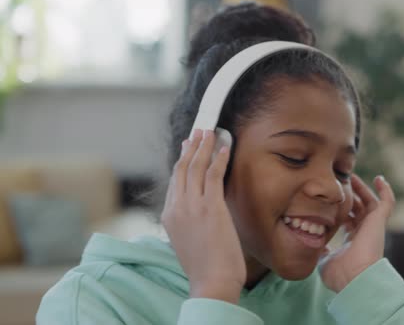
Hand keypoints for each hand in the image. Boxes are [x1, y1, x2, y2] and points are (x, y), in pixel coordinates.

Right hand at [161, 129, 245, 303]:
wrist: (211, 281)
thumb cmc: (205, 266)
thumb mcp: (188, 240)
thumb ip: (189, 221)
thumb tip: (199, 210)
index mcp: (169, 216)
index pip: (175, 182)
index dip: (182, 161)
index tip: (188, 148)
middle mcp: (177, 207)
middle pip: (182, 169)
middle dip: (191, 147)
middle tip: (198, 132)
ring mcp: (192, 206)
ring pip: (195, 167)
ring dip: (204, 147)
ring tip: (211, 133)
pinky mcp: (210, 207)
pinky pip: (213, 175)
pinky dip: (219, 159)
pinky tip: (225, 148)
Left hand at [318, 174, 394, 292]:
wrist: (355, 277)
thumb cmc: (340, 274)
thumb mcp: (324, 259)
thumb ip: (320, 249)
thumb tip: (314, 242)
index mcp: (351, 241)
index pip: (348, 221)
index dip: (341, 210)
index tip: (331, 201)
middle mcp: (363, 233)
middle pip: (359, 209)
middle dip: (351, 196)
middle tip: (341, 183)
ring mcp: (372, 227)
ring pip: (370, 203)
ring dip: (362, 189)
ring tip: (352, 176)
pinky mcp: (379, 221)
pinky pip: (387, 203)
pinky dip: (385, 190)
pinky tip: (379, 179)